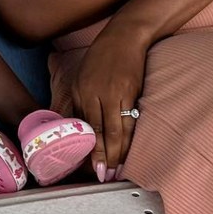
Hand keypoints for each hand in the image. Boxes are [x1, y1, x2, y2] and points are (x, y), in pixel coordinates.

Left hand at [71, 22, 147, 182]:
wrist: (125, 37)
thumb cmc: (101, 57)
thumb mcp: (82, 77)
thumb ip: (81, 103)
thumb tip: (79, 129)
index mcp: (82, 91)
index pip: (86, 126)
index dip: (89, 149)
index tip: (91, 167)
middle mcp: (98, 94)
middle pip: (102, 132)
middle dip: (104, 157)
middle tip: (105, 177)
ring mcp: (117, 93)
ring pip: (118, 130)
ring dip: (118, 153)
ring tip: (118, 171)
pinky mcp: (133, 92)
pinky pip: (132, 121)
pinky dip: (131, 138)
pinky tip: (130, 151)